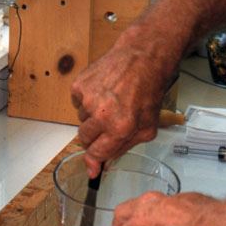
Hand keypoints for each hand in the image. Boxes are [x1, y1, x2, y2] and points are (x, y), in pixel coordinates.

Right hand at [71, 33, 172, 177]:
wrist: (143, 58)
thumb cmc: (148, 91)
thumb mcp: (147, 127)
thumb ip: (123, 148)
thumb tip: (102, 165)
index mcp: (120, 128)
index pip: (96, 153)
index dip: (94, 161)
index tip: (92, 168)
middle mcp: (101, 115)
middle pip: (84, 139)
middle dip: (94, 136)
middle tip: (108, 124)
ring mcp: (88, 99)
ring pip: (81, 120)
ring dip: (92, 116)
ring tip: (110, 101)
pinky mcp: (80, 85)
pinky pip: (77, 102)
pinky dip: (87, 100)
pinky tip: (103, 91)